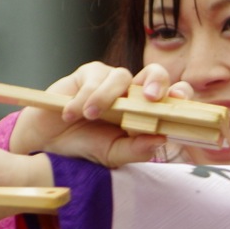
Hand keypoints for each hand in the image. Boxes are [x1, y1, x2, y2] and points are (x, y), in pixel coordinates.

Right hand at [8, 61, 191, 163]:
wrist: (48, 143)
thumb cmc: (86, 146)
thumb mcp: (113, 155)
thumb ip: (136, 150)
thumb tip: (161, 140)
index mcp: (146, 110)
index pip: (171, 96)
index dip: (180, 94)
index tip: (180, 100)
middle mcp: (132, 92)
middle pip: (155, 73)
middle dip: (157, 81)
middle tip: (150, 97)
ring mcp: (111, 80)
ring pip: (121, 76)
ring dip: (107, 97)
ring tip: (89, 117)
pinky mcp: (88, 74)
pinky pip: (94, 79)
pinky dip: (84, 98)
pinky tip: (71, 114)